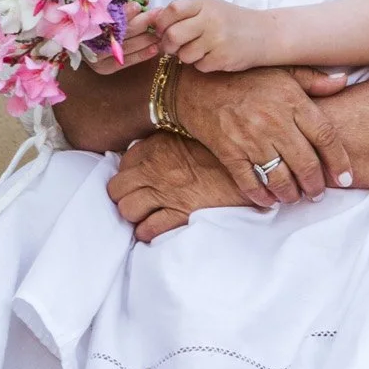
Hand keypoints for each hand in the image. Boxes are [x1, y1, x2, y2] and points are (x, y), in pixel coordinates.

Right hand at [91, 3, 161, 72]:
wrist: (88, 40)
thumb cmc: (102, 16)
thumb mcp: (111, 2)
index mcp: (87, 22)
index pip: (108, 16)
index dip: (125, 11)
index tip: (139, 6)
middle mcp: (91, 41)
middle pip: (120, 31)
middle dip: (142, 22)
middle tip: (158, 15)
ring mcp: (96, 56)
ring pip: (126, 47)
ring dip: (146, 39)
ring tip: (161, 31)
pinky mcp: (104, 68)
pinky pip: (126, 61)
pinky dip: (141, 55)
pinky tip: (154, 49)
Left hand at [108, 132, 245, 242]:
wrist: (252, 167)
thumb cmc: (225, 152)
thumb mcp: (193, 135)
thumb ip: (170, 143)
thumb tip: (156, 153)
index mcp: (157, 145)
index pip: (124, 162)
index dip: (129, 174)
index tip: (138, 181)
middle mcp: (155, 168)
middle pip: (117, 188)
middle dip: (123, 196)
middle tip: (137, 200)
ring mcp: (166, 192)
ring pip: (127, 210)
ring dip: (134, 216)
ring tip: (145, 217)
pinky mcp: (180, 213)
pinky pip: (149, 229)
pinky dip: (147, 232)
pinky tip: (153, 231)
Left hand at [155, 0, 266, 72]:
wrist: (263, 34)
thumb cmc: (231, 21)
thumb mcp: (210, 8)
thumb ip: (186, 12)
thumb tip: (154, 24)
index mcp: (204, 4)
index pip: (173, 9)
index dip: (161, 22)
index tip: (162, 29)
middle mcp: (210, 20)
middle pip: (173, 35)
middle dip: (168, 44)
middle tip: (172, 47)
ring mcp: (217, 40)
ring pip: (184, 55)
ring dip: (186, 56)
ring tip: (199, 50)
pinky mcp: (223, 58)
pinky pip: (199, 66)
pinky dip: (202, 64)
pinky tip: (213, 56)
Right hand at [170, 64, 352, 206]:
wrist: (195, 84)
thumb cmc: (243, 77)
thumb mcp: (281, 71)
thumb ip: (313, 80)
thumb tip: (343, 81)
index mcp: (291, 100)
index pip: (325, 136)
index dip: (339, 160)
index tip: (346, 178)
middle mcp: (273, 121)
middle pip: (305, 163)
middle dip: (316, 185)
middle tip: (318, 193)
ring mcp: (250, 139)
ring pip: (280, 177)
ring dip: (292, 194)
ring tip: (296, 197)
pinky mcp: (228, 152)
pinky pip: (250, 182)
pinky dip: (262, 196)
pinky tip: (270, 201)